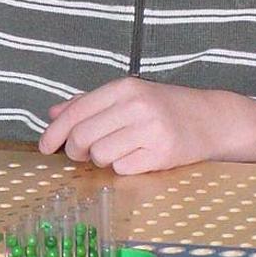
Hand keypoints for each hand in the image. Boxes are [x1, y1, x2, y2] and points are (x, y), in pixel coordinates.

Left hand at [39, 77, 254, 174]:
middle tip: (81, 154)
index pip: (76, 112)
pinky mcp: (161, 154)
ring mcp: (150, 130)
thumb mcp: (128, 95)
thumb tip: (53, 113)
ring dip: (100, 160)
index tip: (44, 147)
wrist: (211, 119)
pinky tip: (135, 157)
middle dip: (74, 151)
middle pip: (82, 137)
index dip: (54, 133)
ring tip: (115, 152)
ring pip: (100, 156)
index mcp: (124, 88)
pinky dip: (122, 167)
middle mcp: (136, 106)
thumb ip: (89, 103)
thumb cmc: (164, 106)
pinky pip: (121, 169)